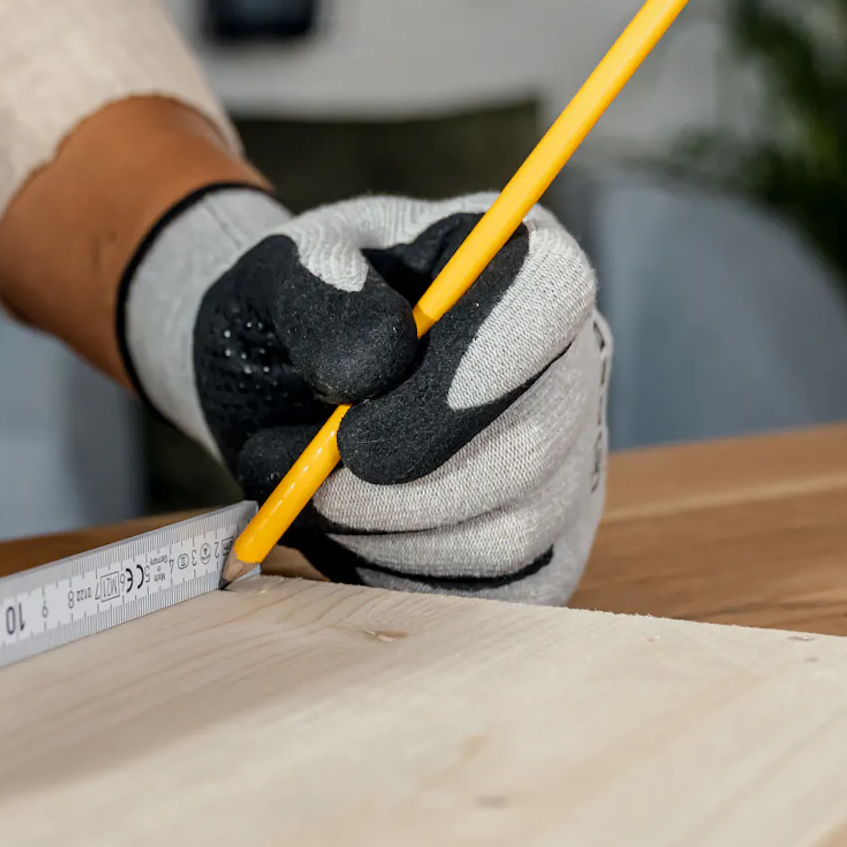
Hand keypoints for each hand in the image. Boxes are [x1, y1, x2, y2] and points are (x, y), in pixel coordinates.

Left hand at [119, 188, 611, 600]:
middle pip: (531, 443)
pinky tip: (359, 535)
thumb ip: (317, 295)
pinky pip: (500, 589)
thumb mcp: (275, 275)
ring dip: (389, 534)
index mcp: (520, 258)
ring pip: (510, 531)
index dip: (465, 369)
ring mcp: (570, 455)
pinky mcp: (549, 539)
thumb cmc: (292, 312)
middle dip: (399, 483)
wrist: (283, 382)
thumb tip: (380, 362)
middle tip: (313, 476)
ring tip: (321, 495)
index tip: (357, 427)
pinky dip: (410, 577)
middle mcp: (569, 357)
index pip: (550, 293)